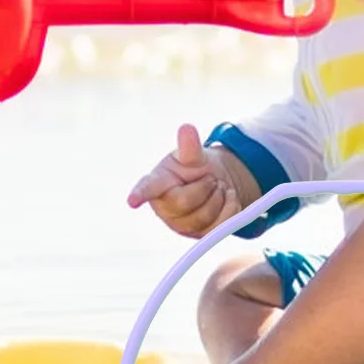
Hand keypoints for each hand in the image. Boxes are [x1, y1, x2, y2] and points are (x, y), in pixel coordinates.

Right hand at [126, 124, 242, 237]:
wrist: (213, 184)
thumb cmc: (193, 168)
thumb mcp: (192, 155)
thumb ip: (189, 146)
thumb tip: (187, 129)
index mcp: (158, 184)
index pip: (147, 188)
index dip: (139, 194)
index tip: (132, 200)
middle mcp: (165, 207)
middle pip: (185, 202)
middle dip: (205, 186)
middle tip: (210, 178)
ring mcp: (182, 224)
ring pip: (204, 217)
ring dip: (219, 196)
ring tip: (217, 186)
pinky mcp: (201, 235)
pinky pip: (220, 226)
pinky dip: (231, 207)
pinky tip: (228, 196)